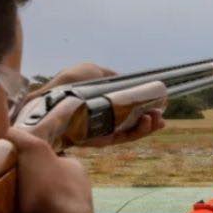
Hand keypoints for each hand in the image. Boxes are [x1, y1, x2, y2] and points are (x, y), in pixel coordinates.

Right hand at [6, 128, 117, 212]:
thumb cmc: (49, 188)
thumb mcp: (35, 150)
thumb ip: (20, 137)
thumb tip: (3, 130)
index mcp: (73, 170)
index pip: (46, 159)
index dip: (24, 158)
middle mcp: (70, 193)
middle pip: (34, 184)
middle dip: (14, 184)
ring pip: (27, 207)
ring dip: (8, 207)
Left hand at [26, 63, 164, 145]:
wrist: (51, 102)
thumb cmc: (68, 84)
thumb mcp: (92, 71)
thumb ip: (110, 77)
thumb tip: (125, 80)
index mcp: (104, 102)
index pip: (129, 107)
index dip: (145, 106)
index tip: (159, 104)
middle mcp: (105, 118)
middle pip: (133, 121)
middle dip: (150, 119)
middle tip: (161, 115)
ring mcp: (104, 131)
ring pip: (131, 132)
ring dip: (147, 126)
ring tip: (157, 119)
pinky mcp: (101, 142)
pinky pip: (124, 139)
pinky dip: (137, 132)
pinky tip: (146, 122)